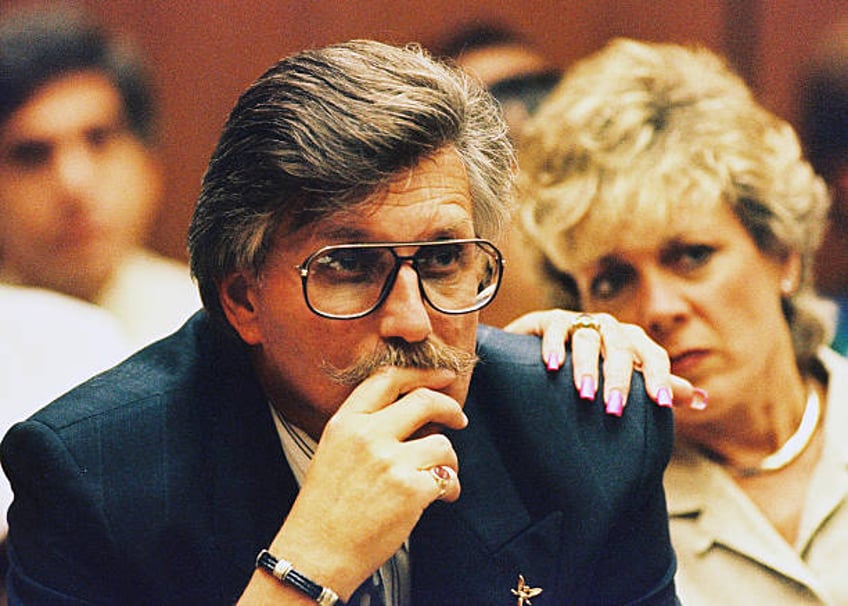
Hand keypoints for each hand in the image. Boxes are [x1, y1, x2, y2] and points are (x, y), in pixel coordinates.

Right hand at [259, 367, 466, 600]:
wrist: (316, 553)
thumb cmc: (325, 508)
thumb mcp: (333, 450)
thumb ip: (365, 427)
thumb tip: (413, 413)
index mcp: (346, 422)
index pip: (388, 379)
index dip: (422, 374)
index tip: (443, 378)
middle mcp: (367, 435)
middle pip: (424, 400)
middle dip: (450, 407)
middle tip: (459, 418)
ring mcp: (390, 461)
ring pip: (442, 444)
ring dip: (450, 461)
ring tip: (442, 476)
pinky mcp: (411, 489)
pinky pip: (447, 478)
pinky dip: (451, 489)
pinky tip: (443, 498)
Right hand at [504, 309, 699, 413]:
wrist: (542, 356)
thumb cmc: (591, 372)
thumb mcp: (626, 380)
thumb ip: (659, 387)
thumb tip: (700, 397)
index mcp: (632, 342)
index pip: (653, 355)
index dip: (659, 377)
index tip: (662, 403)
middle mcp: (608, 328)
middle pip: (621, 349)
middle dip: (619, 379)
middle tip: (615, 409)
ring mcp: (578, 322)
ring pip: (588, 339)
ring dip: (587, 367)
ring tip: (585, 393)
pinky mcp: (549, 320)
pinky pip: (555, 328)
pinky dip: (554, 346)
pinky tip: (553, 366)